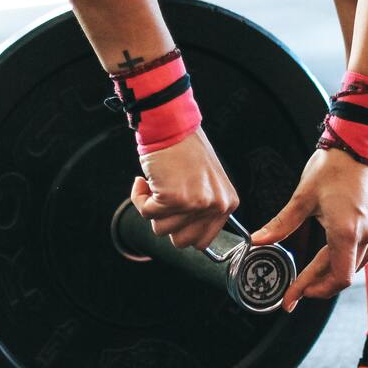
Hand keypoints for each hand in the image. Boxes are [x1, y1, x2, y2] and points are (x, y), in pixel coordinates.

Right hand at [131, 127, 238, 249]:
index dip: (182, 230)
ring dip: (152, 208)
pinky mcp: (173, 198)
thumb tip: (185, 236)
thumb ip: (202, 209)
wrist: (171, 125)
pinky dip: (139, 197)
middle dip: (166, 222)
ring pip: (160, 229)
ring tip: (157, 184)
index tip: (175, 213)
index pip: (202, 241)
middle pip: (181, 242)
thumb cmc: (185, 149)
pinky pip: (145, 213)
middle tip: (164, 199)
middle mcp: (215, 205)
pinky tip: (145, 181)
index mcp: (227, 203)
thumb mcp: (206, 183)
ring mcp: (195, 203)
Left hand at [251, 148, 367, 310]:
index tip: (291, 298)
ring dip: (332, 277)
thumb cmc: (332, 167)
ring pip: (355, 268)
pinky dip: (346, 264)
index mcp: (346, 233)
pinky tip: (332, 261)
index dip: (311, 291)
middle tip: (295, 292)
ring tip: (310, 279)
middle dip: (317, 287)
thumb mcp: (303, 197)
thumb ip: (281, 223)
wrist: (359, 144)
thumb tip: (258, 241)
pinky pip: (364, 255)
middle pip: (342, 277)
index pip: (333, 277)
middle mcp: (365, 236)